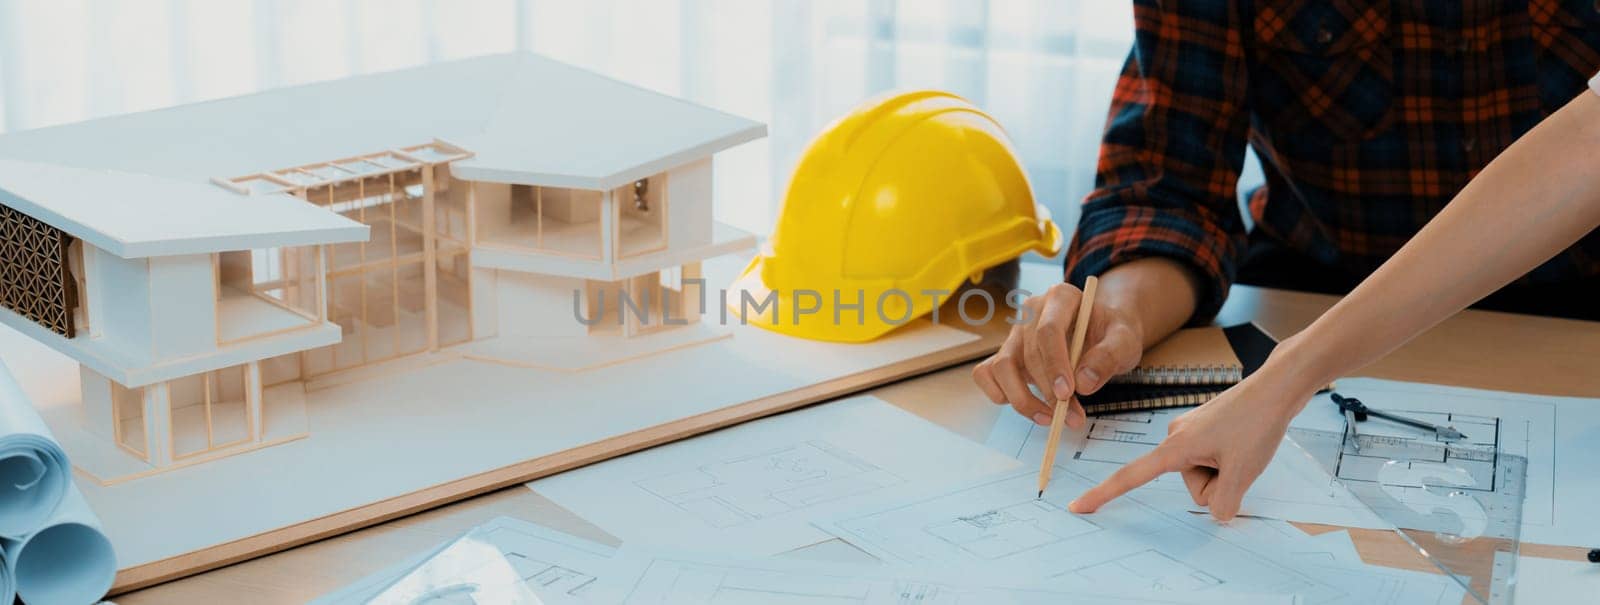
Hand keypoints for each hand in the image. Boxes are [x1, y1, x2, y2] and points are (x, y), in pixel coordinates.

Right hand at [971, 282, 1145, 428]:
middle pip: (1027, 354)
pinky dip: (1000, 394)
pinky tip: (1030, 407)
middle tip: (1069, 417)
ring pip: (1002, 367)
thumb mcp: (1125, 341)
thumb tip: (1083, 383)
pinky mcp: (1006, 355)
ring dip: (1022, 399)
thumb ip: (1109, 357)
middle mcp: (1031, 312)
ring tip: (1050, 418)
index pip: (1047, 330)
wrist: (1103, 334)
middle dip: (1046, 391)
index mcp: (1060, 297)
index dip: (1054, 364)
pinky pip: (987, 375)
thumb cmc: (1111, 334)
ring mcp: (1015, 334)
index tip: (1067, 393)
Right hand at [1066, 367, 1316, 520]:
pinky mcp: (1204, 429)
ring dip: (1226, 471)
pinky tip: (1244, 442)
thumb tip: (1219, 514)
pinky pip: (1211, 460)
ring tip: (1245, 448)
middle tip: (1241, 459)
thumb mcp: (1242, 473)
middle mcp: (1175, 437)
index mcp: (1174, 447)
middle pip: (1191, 486)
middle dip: (1217, 483)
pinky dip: (1228, 461)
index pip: (1130, 477)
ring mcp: (1189, 432)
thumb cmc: (1256, 424)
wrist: (1276, 388)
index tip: (1077, 508)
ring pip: (1204, 475)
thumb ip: (1225, 504)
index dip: (1102, 495)